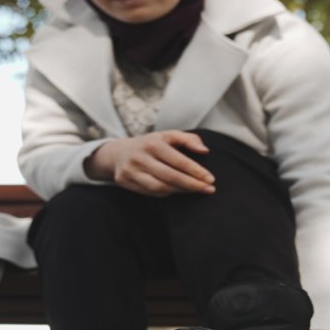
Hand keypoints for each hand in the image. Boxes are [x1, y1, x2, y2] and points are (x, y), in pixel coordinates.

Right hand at [83, 131, 215, 196]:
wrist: (118, 153)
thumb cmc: (151, 144)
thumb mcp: (168, 136)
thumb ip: (188, 139)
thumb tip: (205, 151)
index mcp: (153, 143)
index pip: (179, 161)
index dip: (196, 172)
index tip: (211, 179)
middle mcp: (140, 157)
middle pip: (171, 177)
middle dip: (192, 185)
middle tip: (209, 190)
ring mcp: (131, 170)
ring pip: (160, 188)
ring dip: (181, 191)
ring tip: (195, 190)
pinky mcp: (124, 181)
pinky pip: (151, 193)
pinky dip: (167, 193)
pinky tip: (178, 191)